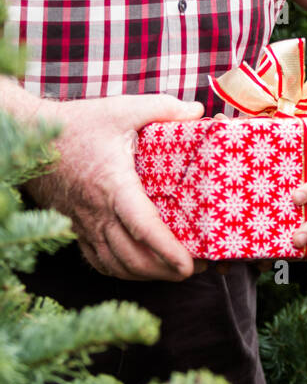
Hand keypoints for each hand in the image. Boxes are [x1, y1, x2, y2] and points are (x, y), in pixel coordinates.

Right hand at [23, 93, 208, 281]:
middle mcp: (98, 212)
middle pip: (132, 257)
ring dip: (145, 275)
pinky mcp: (77, 229)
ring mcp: (85, 225)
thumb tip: (196, 111)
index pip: (143, 227)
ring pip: (115, 265)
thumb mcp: (123, 109)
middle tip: (194, 270)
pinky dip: (121, 271)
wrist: (34, 139)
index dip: (167, 250)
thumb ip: (163, 108)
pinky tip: (138, 269)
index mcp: (114, 185)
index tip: (188, 265)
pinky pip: (99, 261)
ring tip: (172, 272)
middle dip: (165, 271)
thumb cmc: (79, 125)